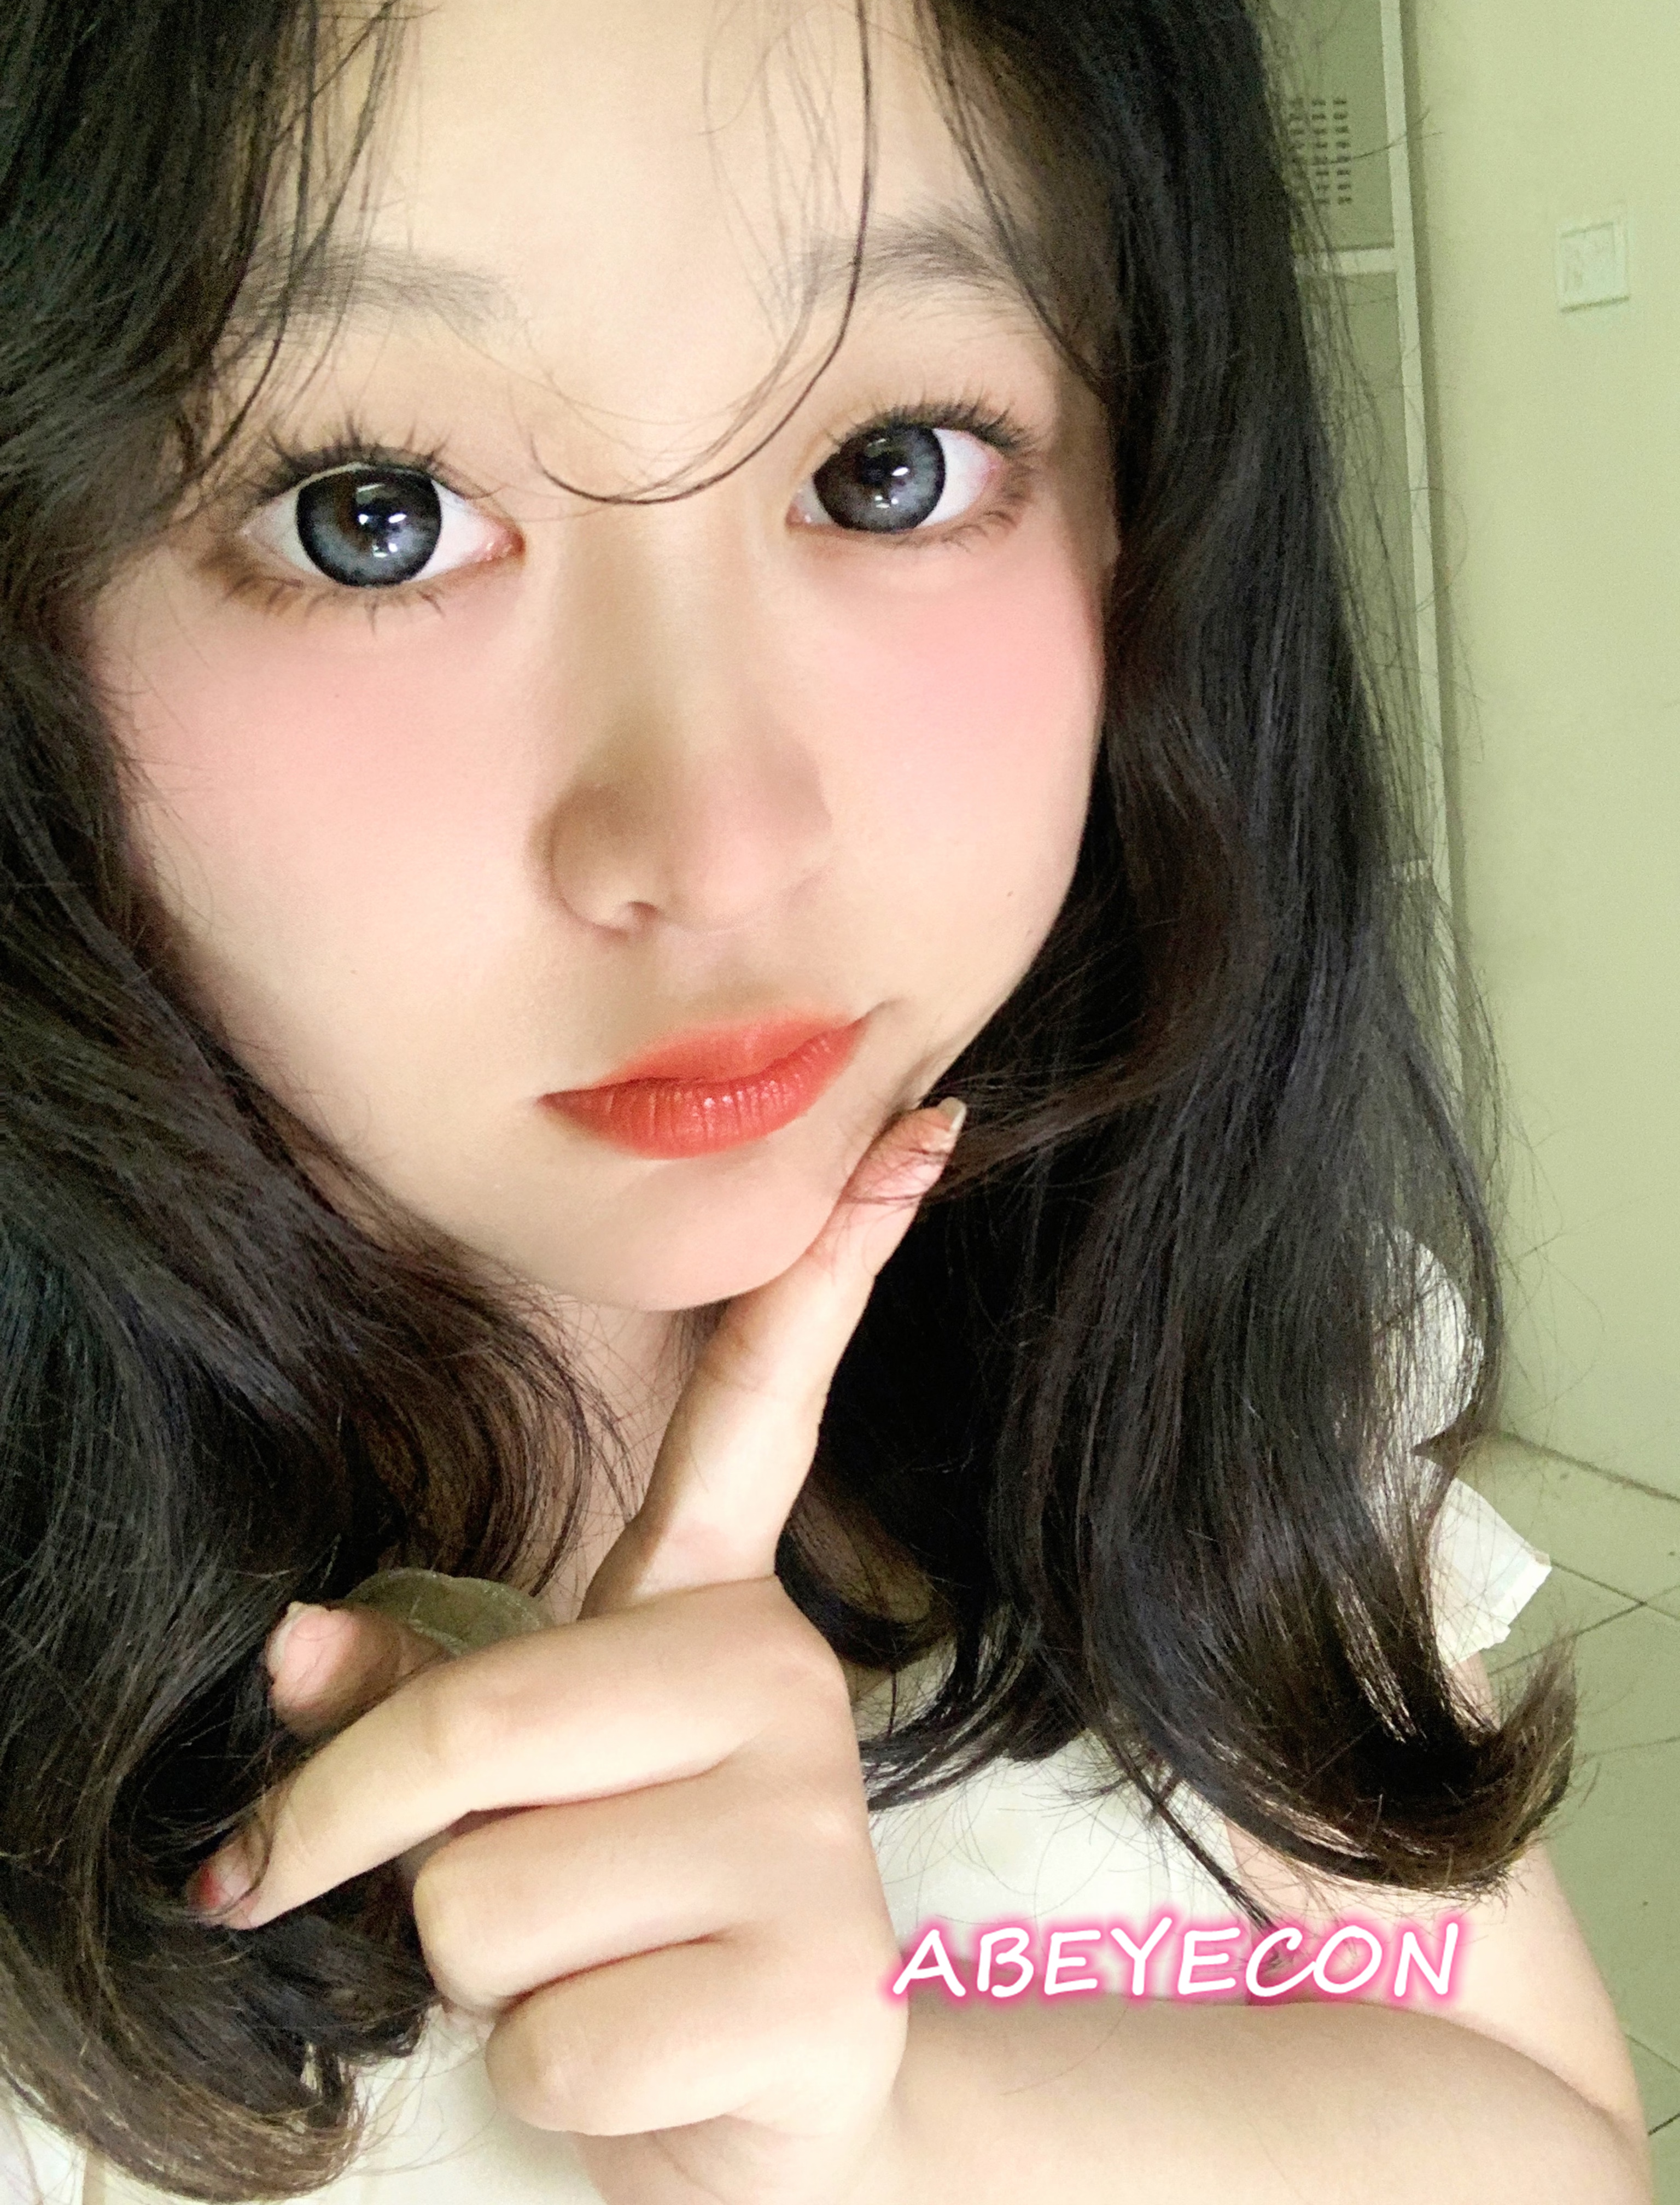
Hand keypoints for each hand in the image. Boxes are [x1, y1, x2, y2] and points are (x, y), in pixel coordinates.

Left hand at [187, 1098, 964, 2204]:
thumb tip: (291, 1645)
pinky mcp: (812, 1982)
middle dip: (374, 1835)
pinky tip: (649, 2055)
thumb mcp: (522, 1797)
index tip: (920, 1127)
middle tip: (434, 1897)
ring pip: (486, 1896)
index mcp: (720, 1617)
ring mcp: (808, 1833)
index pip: (766, 1412)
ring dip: (485, 1974)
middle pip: (474, 1724)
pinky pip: (556, 2029)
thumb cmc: (626, 1928)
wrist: (775, 2128)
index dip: (832, 1267)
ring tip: (593, 1972)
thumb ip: (420, 1698)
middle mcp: (783, 1685)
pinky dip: (551, 2075)